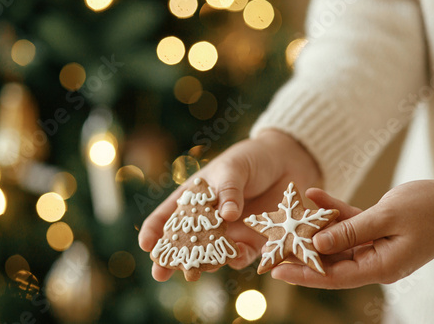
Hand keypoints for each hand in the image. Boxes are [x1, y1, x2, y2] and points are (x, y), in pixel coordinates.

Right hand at [138, 129, 320, 280]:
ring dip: (201, 264)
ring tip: (192, 272)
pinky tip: (232, 259)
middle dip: (172, 259)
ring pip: (210, 255)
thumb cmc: (252, 159)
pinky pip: (242, 255)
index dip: (154, 231)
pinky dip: (236, 259)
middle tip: (160, 273)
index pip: (168, 216)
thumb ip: (229, 190)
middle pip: (185, 243)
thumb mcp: (234, 168)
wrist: (287, 161)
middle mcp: (208, 220)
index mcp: (195, 198)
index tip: (146, 245)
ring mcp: (229, 233)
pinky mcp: (254, 241)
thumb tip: (227, 215)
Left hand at [271, 179, 433, 288]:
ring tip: (286, 218)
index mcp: (379, 266)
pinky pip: (347, 221)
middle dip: (301, 251)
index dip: (303, 274)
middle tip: (272, 244)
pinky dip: (332, 210)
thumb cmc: (430, 209)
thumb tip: (317, 245)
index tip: (276, 270)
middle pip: (329, 260)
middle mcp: (374, 260)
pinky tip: (313, 194)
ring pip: (335, 240)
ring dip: (313, 227)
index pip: (333, 277)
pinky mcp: (375, 228)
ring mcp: (374, 245)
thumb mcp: (386, 218)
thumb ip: (349, 231)